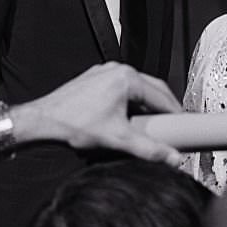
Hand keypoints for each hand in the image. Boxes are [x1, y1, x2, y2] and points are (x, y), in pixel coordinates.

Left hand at [18, 63, 182, 166]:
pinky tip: (126, 120)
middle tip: (171, 127)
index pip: (162, 95)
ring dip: (145, 106)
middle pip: (151, 89)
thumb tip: (172, 156)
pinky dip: (129, 103)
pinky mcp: (94, 80)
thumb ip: (149, 149)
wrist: (43, 121)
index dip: (176, 113)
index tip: (183, 126)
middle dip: (163, 108)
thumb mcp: (118, 139)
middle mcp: (116, 70)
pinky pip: (120, 89)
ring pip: (135, 89)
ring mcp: (104, 73)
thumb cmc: (74, 123)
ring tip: (149, 127)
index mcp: (126, 78)